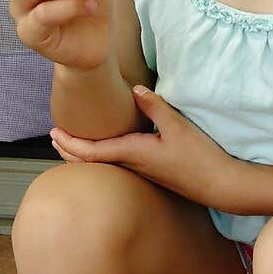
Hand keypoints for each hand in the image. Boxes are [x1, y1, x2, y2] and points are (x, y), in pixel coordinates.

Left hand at [49, 87, 240, 211]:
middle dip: (69, 150)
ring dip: (84, 154)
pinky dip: (102, 156)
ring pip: (103, 164)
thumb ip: (155, 106)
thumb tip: (134, 89)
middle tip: (54, 137)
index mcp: (133, 153)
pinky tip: (107, 149)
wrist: (219, 185)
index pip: (91, 151)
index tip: (53, 132)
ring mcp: (142, 171)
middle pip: (92, 161)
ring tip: (72, 143)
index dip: (69, 142)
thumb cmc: (200, 157)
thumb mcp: (178, 126)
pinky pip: (117, 164)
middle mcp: (133, 165)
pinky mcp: (152, 172)